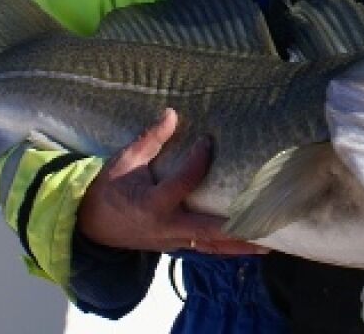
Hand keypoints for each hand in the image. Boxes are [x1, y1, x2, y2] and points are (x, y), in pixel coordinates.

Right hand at [76, 107, 268, 255]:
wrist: (91, 226)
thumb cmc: (108, 190)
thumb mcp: (123, 162)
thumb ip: (149, 139)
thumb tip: (172, 114)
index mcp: (151, 203)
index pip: (183, 182)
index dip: (198, 160)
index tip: (209, 141)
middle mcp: (167, 226)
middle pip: (210, 230)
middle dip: (238, 225)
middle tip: (266, 217)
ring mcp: (174, 240)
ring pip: (213, 246)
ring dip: (241, 243)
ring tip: (272, 240)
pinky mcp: (178, 246)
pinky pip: (208, 249)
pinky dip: (230, 248)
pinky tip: (254, 246)